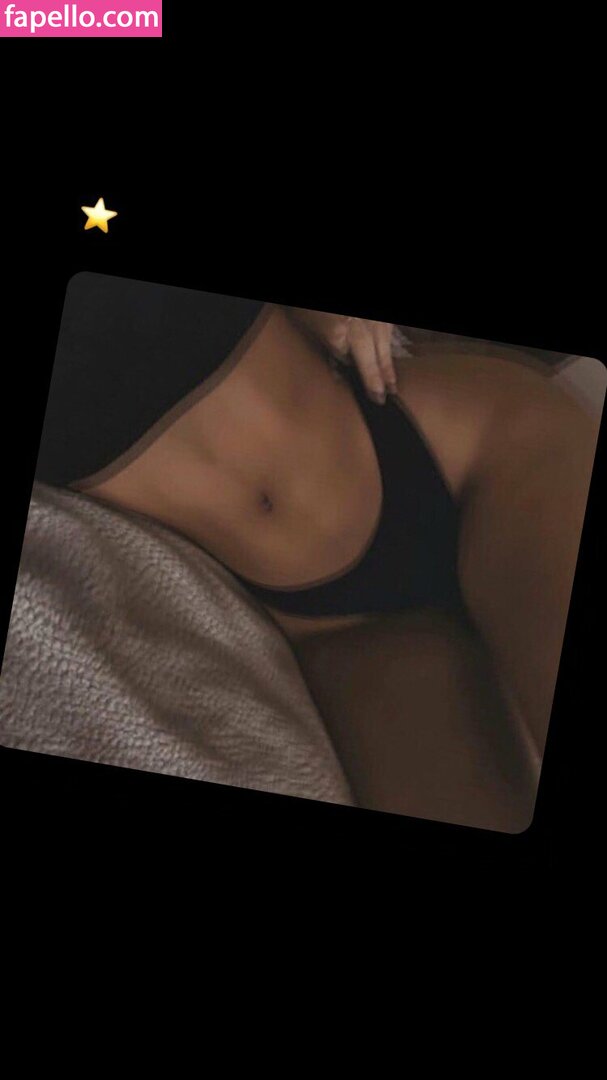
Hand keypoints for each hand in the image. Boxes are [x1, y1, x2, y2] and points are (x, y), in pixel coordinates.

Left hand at [284, 307, 412, 404]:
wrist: (327, 256)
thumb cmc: (306, 302)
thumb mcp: (304, 318)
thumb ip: (320, 335)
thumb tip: (335, 356)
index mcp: (338, 330)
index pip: (346, 357)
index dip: (350, 371)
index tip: (354, 385)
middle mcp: (359, 324)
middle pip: (369, 355)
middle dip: (375, 378)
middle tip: (383, 399)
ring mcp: (373, 318)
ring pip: (383, 341)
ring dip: (387, 364)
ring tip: (392, 384)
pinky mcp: (381, 315)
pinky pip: (387, 327)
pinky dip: (389, 341)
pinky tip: (390, 351)